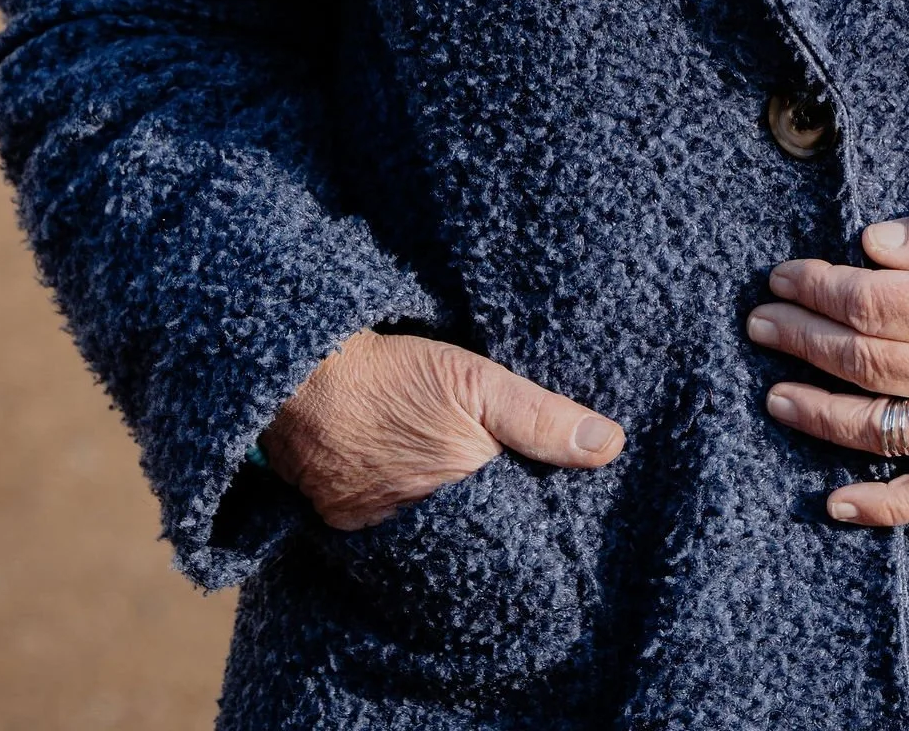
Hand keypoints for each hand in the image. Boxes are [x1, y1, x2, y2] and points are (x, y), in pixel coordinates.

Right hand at [261, 329, 624, 530]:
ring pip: (432, 537)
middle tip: (503, 490)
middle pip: (474, 534)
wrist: (299, 372)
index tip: (547, 493)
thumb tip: (609, 446)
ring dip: (449, 519)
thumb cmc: (392, 371)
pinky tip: (417, 495)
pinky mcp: (341, 528)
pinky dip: (406, 519)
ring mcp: (375, 533)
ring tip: (459, 491)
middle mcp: (417, 529)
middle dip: (494, 518)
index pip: (515, 524)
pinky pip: (387, 536)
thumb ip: (541, 416)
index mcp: (459, 496)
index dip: (533, 508)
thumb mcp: (475, 380)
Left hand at [747, 193, 908, 526]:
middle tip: (757, 324)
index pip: (869, 302)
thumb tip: (871, 244)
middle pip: (862, 361)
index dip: (816, 289)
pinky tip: (836, 504)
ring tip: (773, 396)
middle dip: (801, 340)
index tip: (781, 277)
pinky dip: (883, 505)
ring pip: (880, 429)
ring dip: (818, 415)